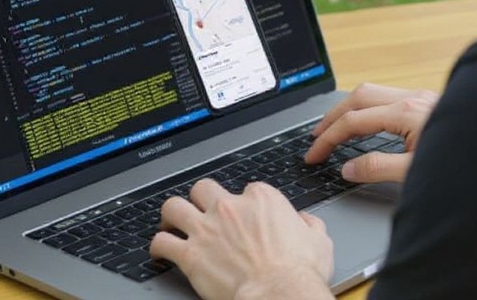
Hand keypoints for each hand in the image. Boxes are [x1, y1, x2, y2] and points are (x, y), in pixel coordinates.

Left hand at [150, 179, 333, 299]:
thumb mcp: (318, 239)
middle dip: (202, 199)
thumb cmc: (298, 271)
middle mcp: (230, 207)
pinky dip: (158, 246)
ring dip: (172, 214)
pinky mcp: (191, 254)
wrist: (279, 293)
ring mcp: (207, 229)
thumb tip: (305, 223)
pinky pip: (162, 242)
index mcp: (261, 199)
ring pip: (174, 206)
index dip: (244, 204)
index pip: (246, 189)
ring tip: (172, 222)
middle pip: (204, 189)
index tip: (244, 217)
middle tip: (202, 211)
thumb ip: (308, 224)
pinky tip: (160, 251)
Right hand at [305, 83, 438, 183]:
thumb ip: (377, 168)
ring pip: (372, 91)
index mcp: (405, 112)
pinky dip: (368, 107)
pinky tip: (366, 122)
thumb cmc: (466, 162)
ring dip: (349, 108)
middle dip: (331, 116)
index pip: (353, 121)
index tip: (313, 155)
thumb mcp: (415, 172)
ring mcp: (420, 97)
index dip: (327, 139)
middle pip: (357, 96)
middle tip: (315, 137)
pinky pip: (387, 96)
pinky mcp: (428, 102)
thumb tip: (347, 168)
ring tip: (334, 128)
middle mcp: (411, 98)